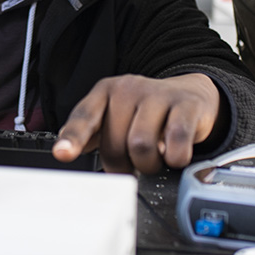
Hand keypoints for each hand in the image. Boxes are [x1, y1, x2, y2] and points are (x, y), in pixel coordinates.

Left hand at [51, 73, 224, 173]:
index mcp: (106, 92)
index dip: (73, 137)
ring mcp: (159, 95)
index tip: (63, 154)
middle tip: (134, 163)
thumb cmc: (147, 114)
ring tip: (154, 160)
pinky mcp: (186, 105)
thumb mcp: (116, 118)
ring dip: (148, 164)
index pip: (85, 116)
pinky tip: (175, 156)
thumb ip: (94, 135)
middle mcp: (129, 89)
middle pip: (115, 143)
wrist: (190, 95)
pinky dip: (174, 157)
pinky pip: (176, 140)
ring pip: (141, 145)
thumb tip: (71, 155)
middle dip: (124, 165)